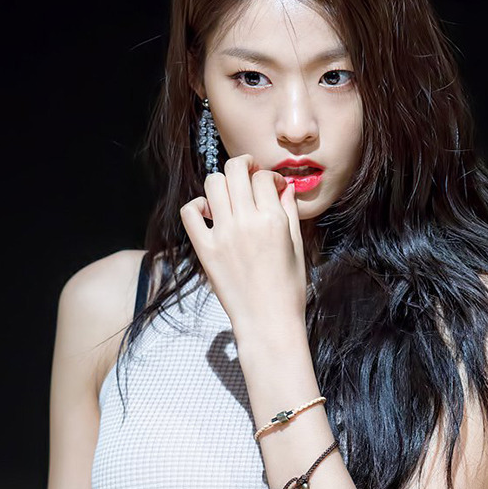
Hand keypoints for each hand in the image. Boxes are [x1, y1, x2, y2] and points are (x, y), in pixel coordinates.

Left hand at [179, 154, 307, 343]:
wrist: (268, 322)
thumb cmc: (288, 289)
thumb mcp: (297, 246)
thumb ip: (290, 212)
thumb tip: (285, 187)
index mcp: (273, 219)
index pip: (263, 177)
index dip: (268, 176)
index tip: (271, 187)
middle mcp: (246, 221)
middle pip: (236, 170)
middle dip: (244, 166)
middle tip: (247, 175)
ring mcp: (223, 234)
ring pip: (212, 183)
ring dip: (222, 183)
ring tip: (229, 196)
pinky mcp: (205, 249)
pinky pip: (190, 212)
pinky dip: (197, 207)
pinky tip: (209, 214)